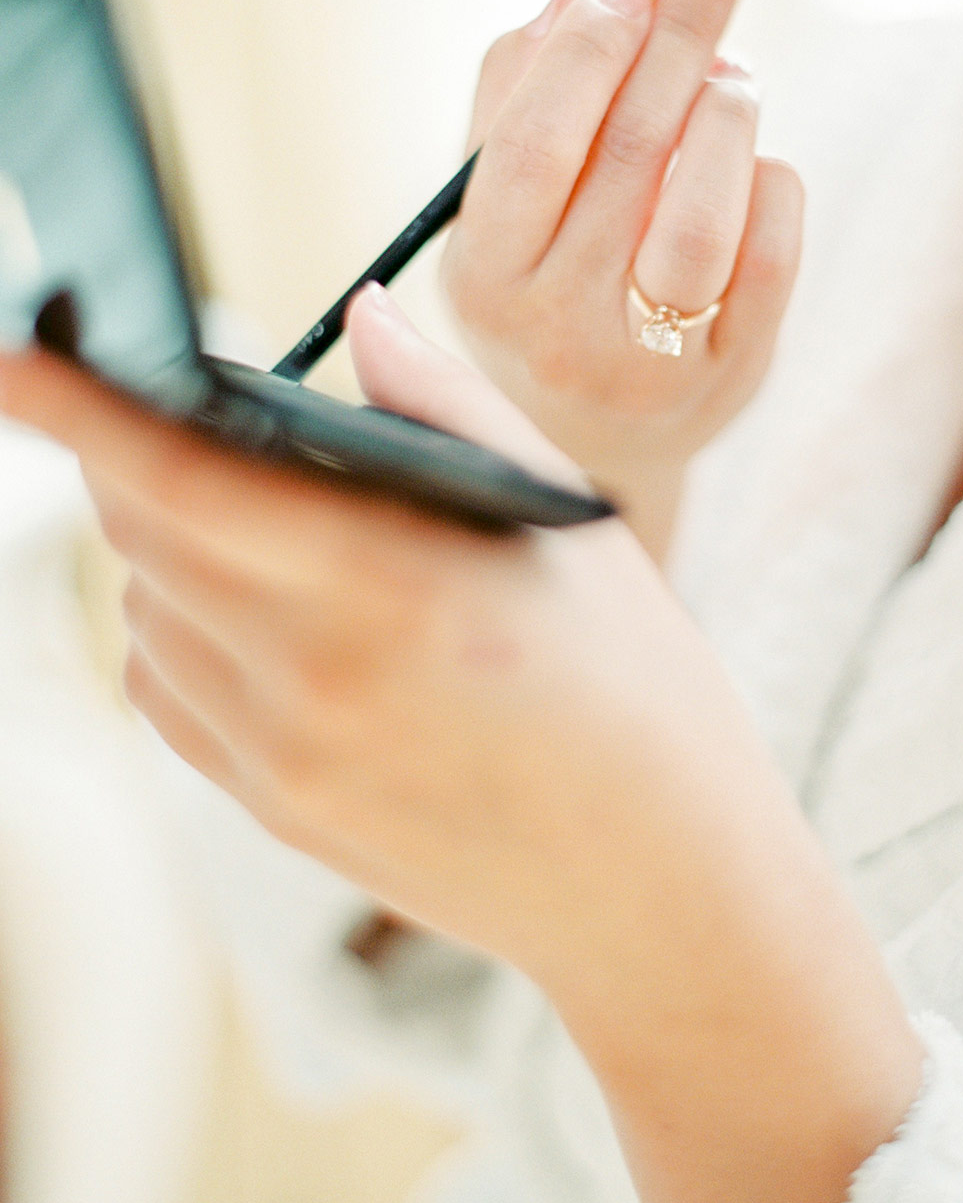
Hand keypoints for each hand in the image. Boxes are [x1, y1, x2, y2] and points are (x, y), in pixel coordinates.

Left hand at [0, 299, 919, 1202]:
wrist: (657, 886)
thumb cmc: (637, 687)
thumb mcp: (569, 521)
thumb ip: (446, 405)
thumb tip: (358, 317)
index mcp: (391, 586)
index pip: (183, 480)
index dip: (82, 413)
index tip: (15, 359)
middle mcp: (311, 682)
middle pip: (146, 537)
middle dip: (144, 458)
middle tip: (194, 418)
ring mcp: (281, 763)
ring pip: (146, 616)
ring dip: (168, 548)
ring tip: (265, 526)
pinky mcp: (275, 815)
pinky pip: (171, 697)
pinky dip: (184, 632)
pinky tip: (266, 615)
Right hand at [442, 0, 803, 539]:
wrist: (593, 442)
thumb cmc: (539, 289)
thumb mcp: (495, 207)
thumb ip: (512, 98)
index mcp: (482, 275)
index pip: (533, 146)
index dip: (585, 53)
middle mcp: (557, 329)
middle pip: (628, 159)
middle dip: (677, 43)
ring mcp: (649, 363)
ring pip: (701, 215)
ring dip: (727, 116)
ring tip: (734, 74)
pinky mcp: (731, 376)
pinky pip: (770, 259)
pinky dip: (770, 181)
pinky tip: (756, 158)